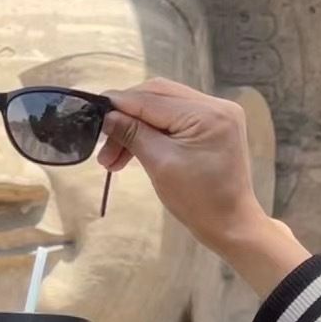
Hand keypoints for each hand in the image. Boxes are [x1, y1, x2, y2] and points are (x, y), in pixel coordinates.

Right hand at [97, 79, 266, 254]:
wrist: (230, 225)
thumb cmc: (198, 201)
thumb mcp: (159, 164)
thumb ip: (132, 133)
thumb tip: (106, 115)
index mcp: (207, 114)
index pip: (152, 98)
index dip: (118, 104)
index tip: (91, 112)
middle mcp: (216, 105)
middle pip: (157, 96)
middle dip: (126, 117)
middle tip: (102, 143)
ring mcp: (217, 114)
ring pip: (163, 107)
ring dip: (136, 127)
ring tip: (113, 157)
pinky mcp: (213, 125)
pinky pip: (174, 118)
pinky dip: (152, 131)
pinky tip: (133, 149)